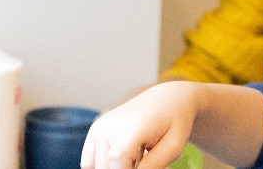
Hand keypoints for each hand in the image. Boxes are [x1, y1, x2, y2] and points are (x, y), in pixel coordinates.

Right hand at [80, 81, 197, 168]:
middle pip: (108, 166)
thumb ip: (153, 165)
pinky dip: (105, 165)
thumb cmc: (174, 123)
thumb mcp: (174, 146)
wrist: (166, 99)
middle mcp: (112, 123)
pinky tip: (125, 157)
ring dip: (116, 168)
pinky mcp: (94, 130)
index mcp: (137, 123)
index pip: (118, 157)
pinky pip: (89, 163)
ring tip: (138, 158)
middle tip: (148, 161)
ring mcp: (100, 126)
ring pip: (98, 167)